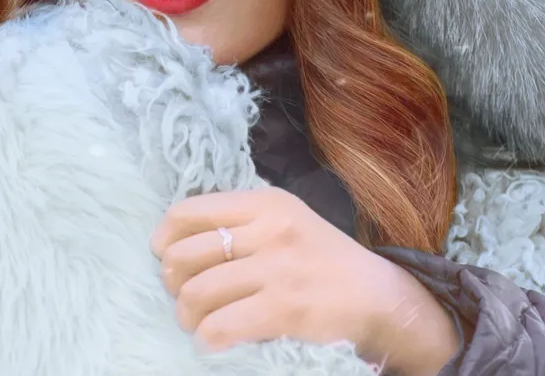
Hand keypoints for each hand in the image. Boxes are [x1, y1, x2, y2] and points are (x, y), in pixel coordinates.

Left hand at [149, 187, 460, 373]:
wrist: (379, 296)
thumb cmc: (323, 261)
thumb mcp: (286, 222)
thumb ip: (241, 224)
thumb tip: (178, 244)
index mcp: (266, 203)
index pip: (189, 212)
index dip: (165, 238)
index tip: (166, 257)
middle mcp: (269, 230)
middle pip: (185, 255)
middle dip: (174, 284)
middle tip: (187, 298)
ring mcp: (278, 270)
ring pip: (197, 293)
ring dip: (188, 316)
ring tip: (199, 323)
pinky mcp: (285, 308)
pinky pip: (221, 326)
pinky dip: (208, 338)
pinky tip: (215, 341)